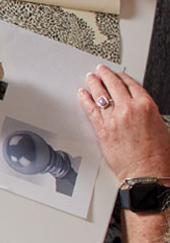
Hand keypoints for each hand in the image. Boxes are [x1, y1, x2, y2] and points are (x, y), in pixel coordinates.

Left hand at [78, 65, 169, 181]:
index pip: (131, 85)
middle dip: (106, 75)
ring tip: (90, 78)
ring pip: (100, 94)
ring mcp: (114, 117)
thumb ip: (147, 113)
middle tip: (101, 70)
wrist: (146, 172)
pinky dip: (85, 99)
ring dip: (94, 84)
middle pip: (114, 85)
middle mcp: (129, 109)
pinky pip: (90, 109)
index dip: (122, 77)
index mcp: (146, 106)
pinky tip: (82, 94)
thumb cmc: (157, 155)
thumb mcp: (160, 126)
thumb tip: (139, 109)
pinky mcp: (101, 128)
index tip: (118, 74)